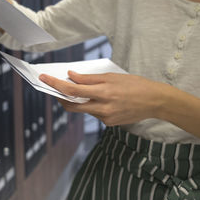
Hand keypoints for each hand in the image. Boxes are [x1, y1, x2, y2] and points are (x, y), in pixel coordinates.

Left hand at [39, 71, 167, 125]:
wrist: (155, 101)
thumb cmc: (135, 85)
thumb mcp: (112, 76)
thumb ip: (90, 79)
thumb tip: (71, 77)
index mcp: (104, 92)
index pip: (72, 90)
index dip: (55, 84)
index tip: (44, 78)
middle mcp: (103, 108)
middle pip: (72, 105)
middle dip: (60, 97)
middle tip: (55, 88)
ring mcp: (106, 118)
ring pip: (83, 110)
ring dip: (78, 101)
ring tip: (81, 90)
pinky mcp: (109, 123)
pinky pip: (94, 114)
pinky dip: (93, 105)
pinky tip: (103, 99)